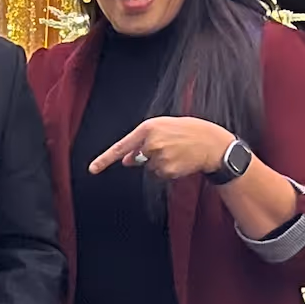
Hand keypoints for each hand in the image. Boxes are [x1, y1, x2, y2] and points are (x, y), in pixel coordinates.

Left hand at [88, 117, 232, 178]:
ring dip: (159, 162)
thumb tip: (125, 161)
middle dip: (146, 156)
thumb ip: (141, 142)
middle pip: (136, 158)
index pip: (121, 146)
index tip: (93, 169)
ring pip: (149, 167)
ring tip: (177, 152)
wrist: (212, 143)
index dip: (105, 159)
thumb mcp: (164, 128)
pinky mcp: (167, 171)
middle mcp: (151, 143)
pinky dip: (168, 170)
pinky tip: (180, 160)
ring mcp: (159, 158)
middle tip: (168, 146)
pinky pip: (159, 174)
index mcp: (148, 128)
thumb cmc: (189, 131)